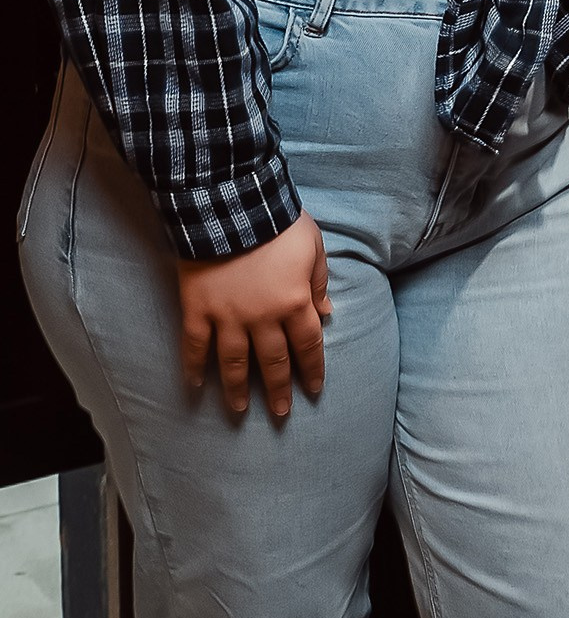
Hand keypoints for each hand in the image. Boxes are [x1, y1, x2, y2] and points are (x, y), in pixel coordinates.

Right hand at [177, 213, 331, 417]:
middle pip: (272, 362)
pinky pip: (194, 346)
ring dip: (237, 390)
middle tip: (281, 413)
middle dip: (278, 390)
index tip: (312, 389)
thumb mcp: (313, 247)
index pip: (308, 346)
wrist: (229, 204)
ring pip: (233, 363)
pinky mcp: (197, 310)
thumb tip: (327, 312)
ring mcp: (227, 317)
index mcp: (294, 303)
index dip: (312, 370)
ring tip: (240, 410)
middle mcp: (262, 318)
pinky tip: (195, 387)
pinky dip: (192, 368)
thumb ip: (319, 282)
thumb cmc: (278, 222)